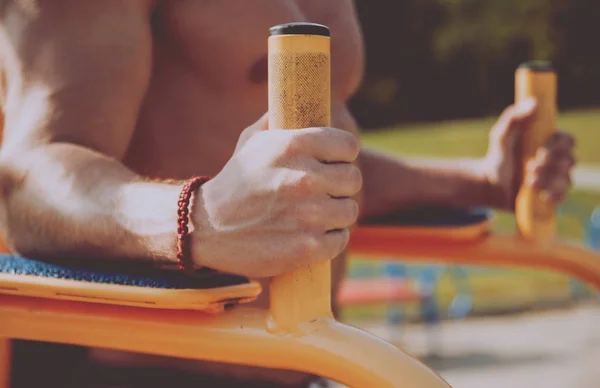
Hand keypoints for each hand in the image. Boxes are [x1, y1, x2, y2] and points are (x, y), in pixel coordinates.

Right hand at [191, 113, 361, 277]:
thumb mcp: (251, 140)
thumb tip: (301, 101)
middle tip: (321, 192)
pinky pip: (340, 239)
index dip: (341, 155)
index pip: (349, 146)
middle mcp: (304, 177)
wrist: (207, 227)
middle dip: (338, 186)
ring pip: (349, 211)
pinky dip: (329, 240)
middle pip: (353, 179)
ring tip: (313, 215)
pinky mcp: (308, 247)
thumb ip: (280, 120)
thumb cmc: (236, 181)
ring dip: (335, 214)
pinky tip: (310, 235)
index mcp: (294, 145)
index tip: (331, 163)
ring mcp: (308, 215)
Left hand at [483, 98, 575, 210]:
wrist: (489, 184)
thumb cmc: (498, 156)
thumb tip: (533, 103)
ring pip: (566, 180)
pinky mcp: (550, 196)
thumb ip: (513, 118)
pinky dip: (552, 196)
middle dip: (551, 165)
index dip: (558, 146)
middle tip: (531, 167)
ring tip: (529, 181)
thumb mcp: (501, 136)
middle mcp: (557, 160)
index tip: (541, 150)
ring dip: (548, 181)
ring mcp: (555, 179)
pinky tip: (538, 194)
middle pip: (570, 161)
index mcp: (549, 143)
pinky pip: (562, 197)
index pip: (568, 141)